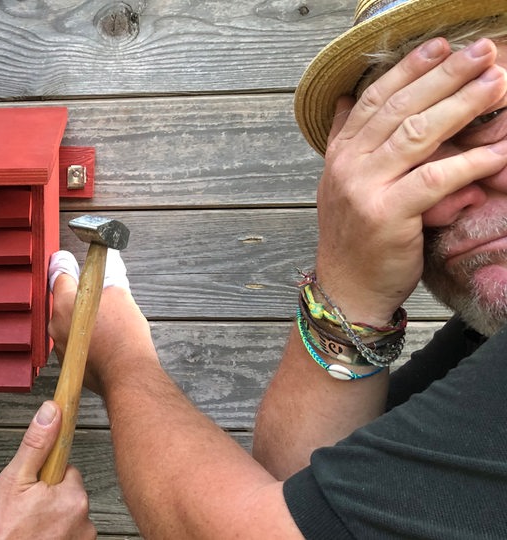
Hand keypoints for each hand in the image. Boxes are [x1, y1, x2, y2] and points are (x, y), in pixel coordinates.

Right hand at [0, 401, 94, 538]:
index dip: (44, 477)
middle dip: (46, 499)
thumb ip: (36, 445)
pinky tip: (33, 538)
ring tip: (25, 528)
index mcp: (73, 496)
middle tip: (22, 510)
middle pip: (67, 494)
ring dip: (49, 520)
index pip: (67, 470)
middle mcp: (84, 520)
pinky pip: (66, 535)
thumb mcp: (12, 481)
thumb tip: (51, 411)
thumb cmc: (1, 536)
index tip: (32, 487)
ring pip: (66, 516)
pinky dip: (51, 537)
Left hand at [47, 251, 156, 395]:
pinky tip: (102, 340)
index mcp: (64, 303)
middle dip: (79, 297)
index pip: (60, 275)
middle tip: (100, 298)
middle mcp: (56, 324)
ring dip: (81, 319)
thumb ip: (109, 276)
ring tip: (106, 322)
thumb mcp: (120, 295)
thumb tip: (107, 262)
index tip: (73, 263)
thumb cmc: (123, 335)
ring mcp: (59, 346)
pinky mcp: (67, 362)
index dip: (69, 267)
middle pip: (64, 301)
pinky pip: (72, 342)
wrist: (127, 375)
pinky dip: (83, 338)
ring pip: (68, 323)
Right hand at [315, 38, 506, 323]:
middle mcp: (348, 165)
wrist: (347, 290)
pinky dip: (469, 162)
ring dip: (461, 105)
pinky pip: (434, 179)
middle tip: (480, 52)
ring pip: (416, 134)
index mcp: (340, 154)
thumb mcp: (342, 183)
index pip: (374, 99)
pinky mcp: (386, 214)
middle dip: (443, 75)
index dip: (408, 69)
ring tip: (494, 84)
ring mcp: (364, 188)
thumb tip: (346, 100)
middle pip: (399, 108)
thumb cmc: (356, 238)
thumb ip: (347, 141)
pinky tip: (498, 150)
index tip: (440, 45)